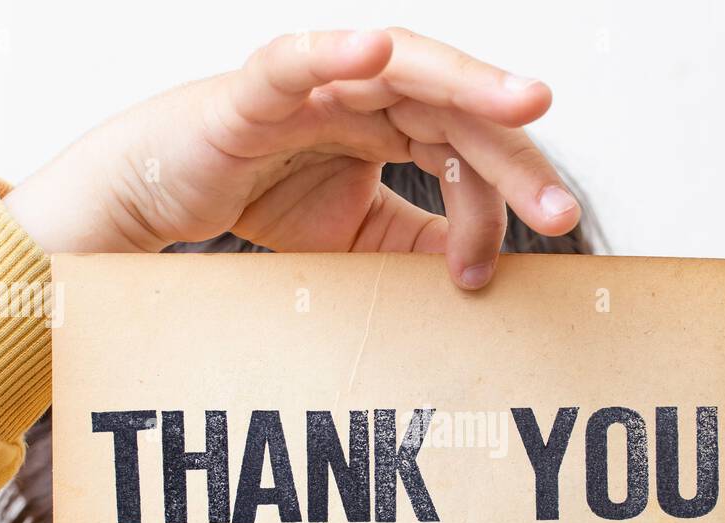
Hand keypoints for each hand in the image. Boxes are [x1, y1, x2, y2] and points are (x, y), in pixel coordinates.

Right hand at [4, 28, 580, 288]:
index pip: (467, 148)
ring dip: (465, 82)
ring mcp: (315, 84)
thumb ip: (416, 242)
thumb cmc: (259, 198)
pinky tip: (377, 52)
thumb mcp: (358, 237)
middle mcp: (364, 93)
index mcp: (391, 123)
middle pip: (455, 108)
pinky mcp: (256, 90)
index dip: (506, 194)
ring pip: (400, 69)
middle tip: (560, 207)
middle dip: (514, 153)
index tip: (535, 243)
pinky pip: (296, 61)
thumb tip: (481, 267)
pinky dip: (334, 53)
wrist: (163, 198)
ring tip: (524, 101)